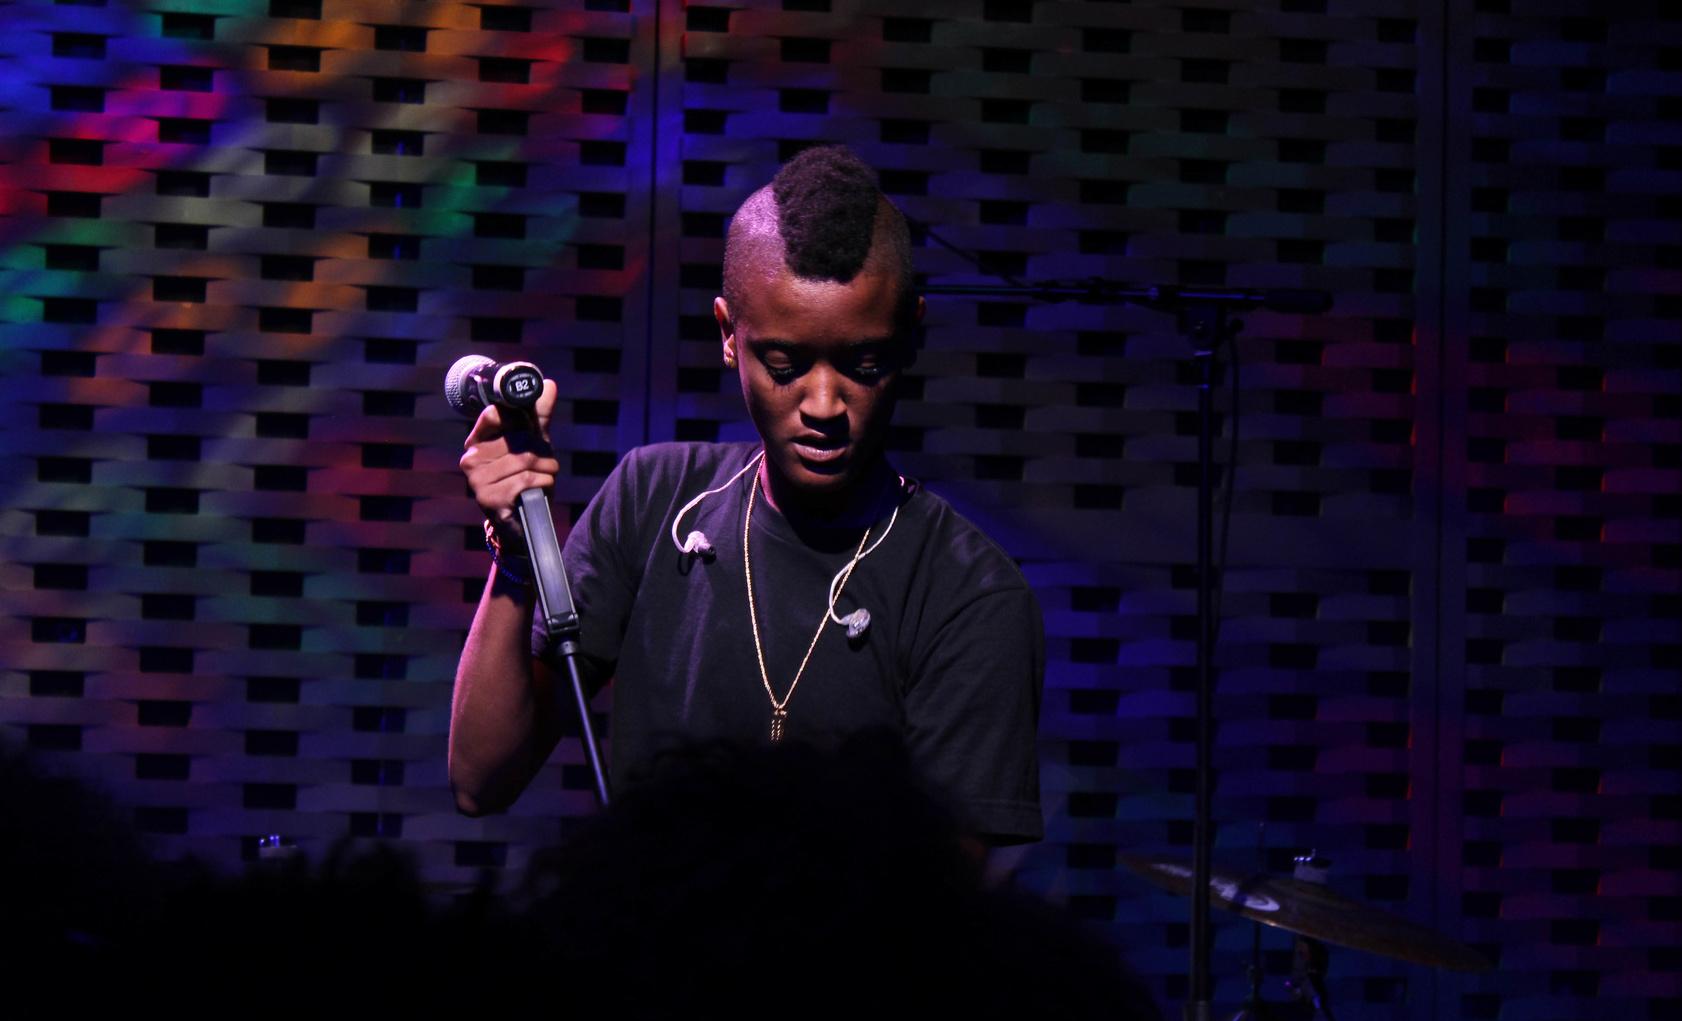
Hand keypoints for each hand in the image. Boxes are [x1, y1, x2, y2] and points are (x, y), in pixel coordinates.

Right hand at [459, 378, 560, 537]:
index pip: (496, 413)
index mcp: (477, 441)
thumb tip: (549, 384)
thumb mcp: (534, 444)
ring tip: (544, 477)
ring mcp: (476, 480)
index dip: (520, 417)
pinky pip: (527, 479)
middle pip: (518, 439)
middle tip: (545, 463)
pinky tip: (539, 490)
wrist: (524, 523)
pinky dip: (543, 483)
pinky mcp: (489, 498)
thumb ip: (539, 415)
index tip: (534, 429)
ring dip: (547, 469)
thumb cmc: (526, 478)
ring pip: (525, 460)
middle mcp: (471, 458)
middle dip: (542, 451)